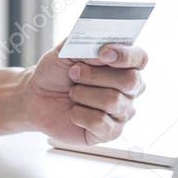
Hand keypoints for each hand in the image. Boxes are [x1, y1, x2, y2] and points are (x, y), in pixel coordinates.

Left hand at [23, 41, 146, 144]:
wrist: (37, 97)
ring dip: (83, 94)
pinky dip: (80, 115)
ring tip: (73, 93)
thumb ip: (86, 45)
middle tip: (74, 73)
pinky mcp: (110, 132)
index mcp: (123, 65)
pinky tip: (74, 112)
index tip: (103, 53)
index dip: (125, 55)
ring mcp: (121, 111)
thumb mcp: (66, 51)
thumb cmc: (56, 73)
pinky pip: (101, 123)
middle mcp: (128, 89)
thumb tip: (104, 51)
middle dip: (95, 76)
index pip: (140, 58)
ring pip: (113, 101)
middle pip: (130, 81)